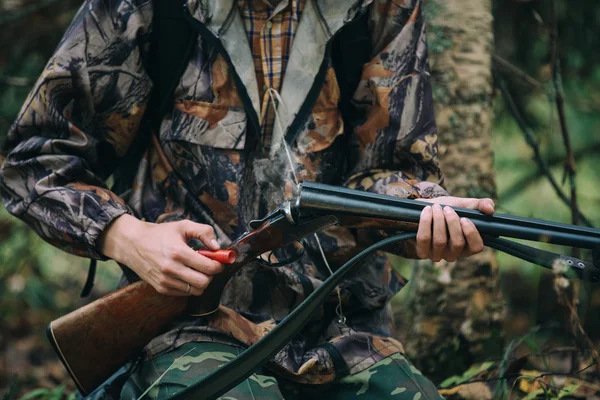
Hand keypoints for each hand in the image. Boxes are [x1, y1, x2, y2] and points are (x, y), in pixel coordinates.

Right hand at [98, 214, 223, 295]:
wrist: (133, 243)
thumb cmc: (160, 234)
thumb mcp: (183, 226)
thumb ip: (204, 232)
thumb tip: (217, 247)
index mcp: (178, 252)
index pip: (209, 267)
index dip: (218, 265)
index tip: (218, 260)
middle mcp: (171, 269)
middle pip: (204, 282)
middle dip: (211, 274)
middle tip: (208, 265)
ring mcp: (165, 281)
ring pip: (196, 291)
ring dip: (201, 281)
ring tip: (196, 269)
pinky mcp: (161, 288)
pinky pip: (185, 293)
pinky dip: (190, 286)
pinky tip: (186, 274)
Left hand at [416, 197, 494, 261]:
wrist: (426, 210)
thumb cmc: (448, 209)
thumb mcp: (465, 205)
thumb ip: (481, 204)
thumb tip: (490, 209)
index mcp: (468, 246)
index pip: (476, 247)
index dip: (471, 233)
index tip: (464, 218)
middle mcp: (453, 254)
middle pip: (457, 243)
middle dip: (452, 222)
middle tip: (447, 209)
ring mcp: (437, 255)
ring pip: (440, 241)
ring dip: (438, 220)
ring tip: (436, 207)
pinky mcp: (422, 252)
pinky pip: (424, 239)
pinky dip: (425, 222)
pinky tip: (427, 211)